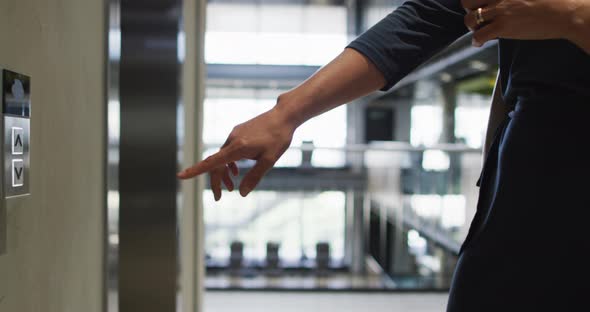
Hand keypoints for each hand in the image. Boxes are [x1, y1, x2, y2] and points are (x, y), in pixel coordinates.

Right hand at [177, 105, 295, 199]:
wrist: (283, 116)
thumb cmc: (279, 137)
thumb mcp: (269, 160)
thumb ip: (254, 177)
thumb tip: (242, 193)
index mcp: (237, 148)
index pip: (211, 162)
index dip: (195, 170)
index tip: (181, 176)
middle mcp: (232, 140)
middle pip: (216, 164)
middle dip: (216, 181)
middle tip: (219, 198)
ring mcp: (234, 135)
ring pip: (222, 157)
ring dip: (223, 173)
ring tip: (231, 187)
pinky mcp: (238, 132)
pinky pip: (228, 150)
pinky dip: (229, 163)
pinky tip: (235, 170)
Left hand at [462, 0, 584, 46]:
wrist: (564, 12)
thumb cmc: (550, 2)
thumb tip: (501, 3)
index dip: (476, 1)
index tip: (481, 6)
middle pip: (467, 2)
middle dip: (469, 11)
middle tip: (478, 18)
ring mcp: (500, 11)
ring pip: (469, 20)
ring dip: (472, 27)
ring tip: (480, 31)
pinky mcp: (503, 26)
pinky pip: (479, 35)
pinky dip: (476, 41)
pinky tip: (479, 43)